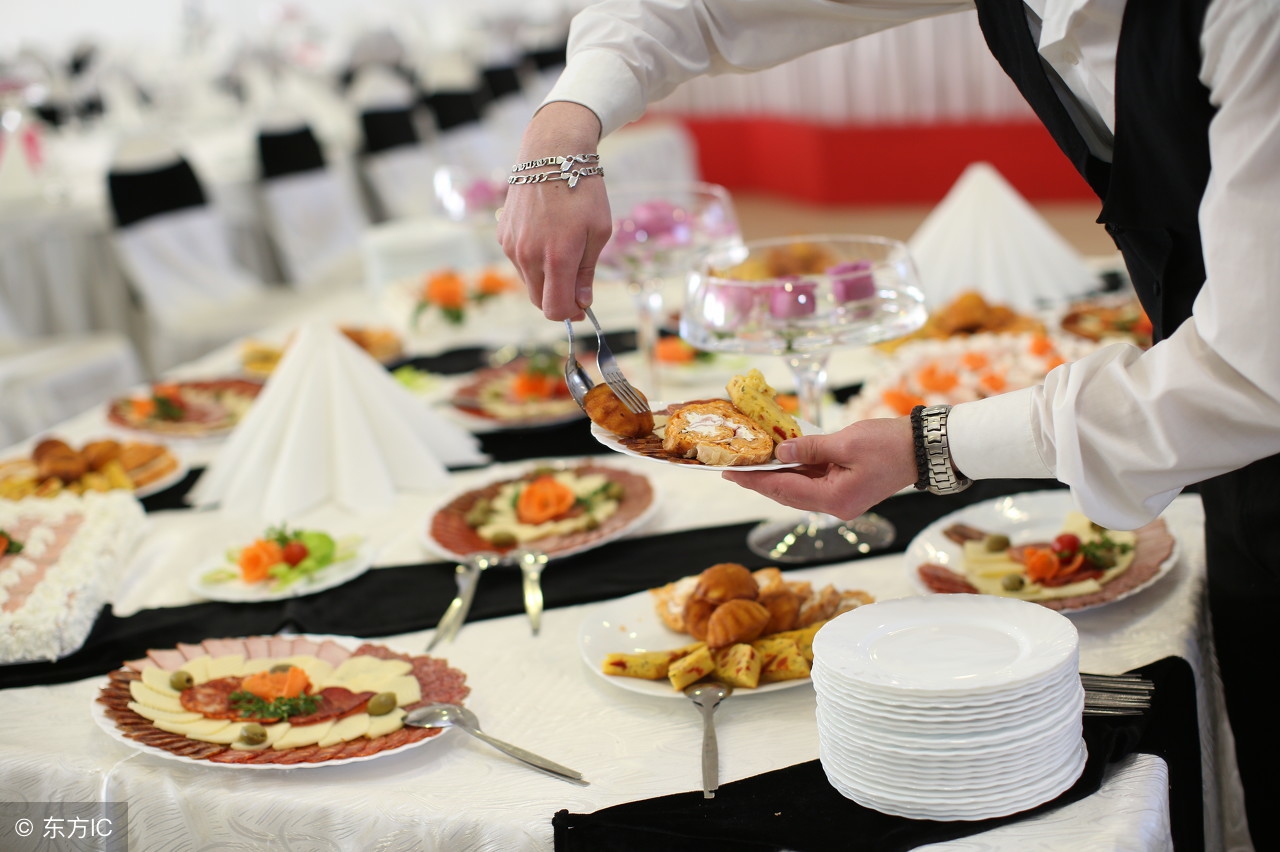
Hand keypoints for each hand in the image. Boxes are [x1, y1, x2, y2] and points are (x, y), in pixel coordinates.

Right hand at [498, 102, 612, 320]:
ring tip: (565, 254)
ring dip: (547, 281)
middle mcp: (529, 256)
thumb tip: (581, 302)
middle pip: (540, 301)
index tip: (582, 307)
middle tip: (578, 289)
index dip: (570, 314)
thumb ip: (587, 272)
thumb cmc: (583, 190)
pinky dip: (534, 262)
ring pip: (529, 282)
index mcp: (557, 257)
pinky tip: (547, 238)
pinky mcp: (503, 236)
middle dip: (559, 301)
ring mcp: (512, 246)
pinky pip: (519, 262)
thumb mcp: (598, 232)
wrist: (551, 153)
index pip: (555, 309)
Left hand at [721, 417, 917, 518]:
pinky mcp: (845, 489)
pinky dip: (795, 471)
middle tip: (732, 469)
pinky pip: (812, 482)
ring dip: (776, 475)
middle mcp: (835, 505)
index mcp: (835, 499)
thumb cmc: (889, 444)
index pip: (784, 489)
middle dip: (760, 480)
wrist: (923, 449)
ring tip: (750, 463)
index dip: (755, 480)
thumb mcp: (846, 442)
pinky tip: (780, 459)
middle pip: (787, 493)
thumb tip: (781, 451)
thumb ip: (810, 448)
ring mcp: (840, 499)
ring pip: (798, 488)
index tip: (730, 473)